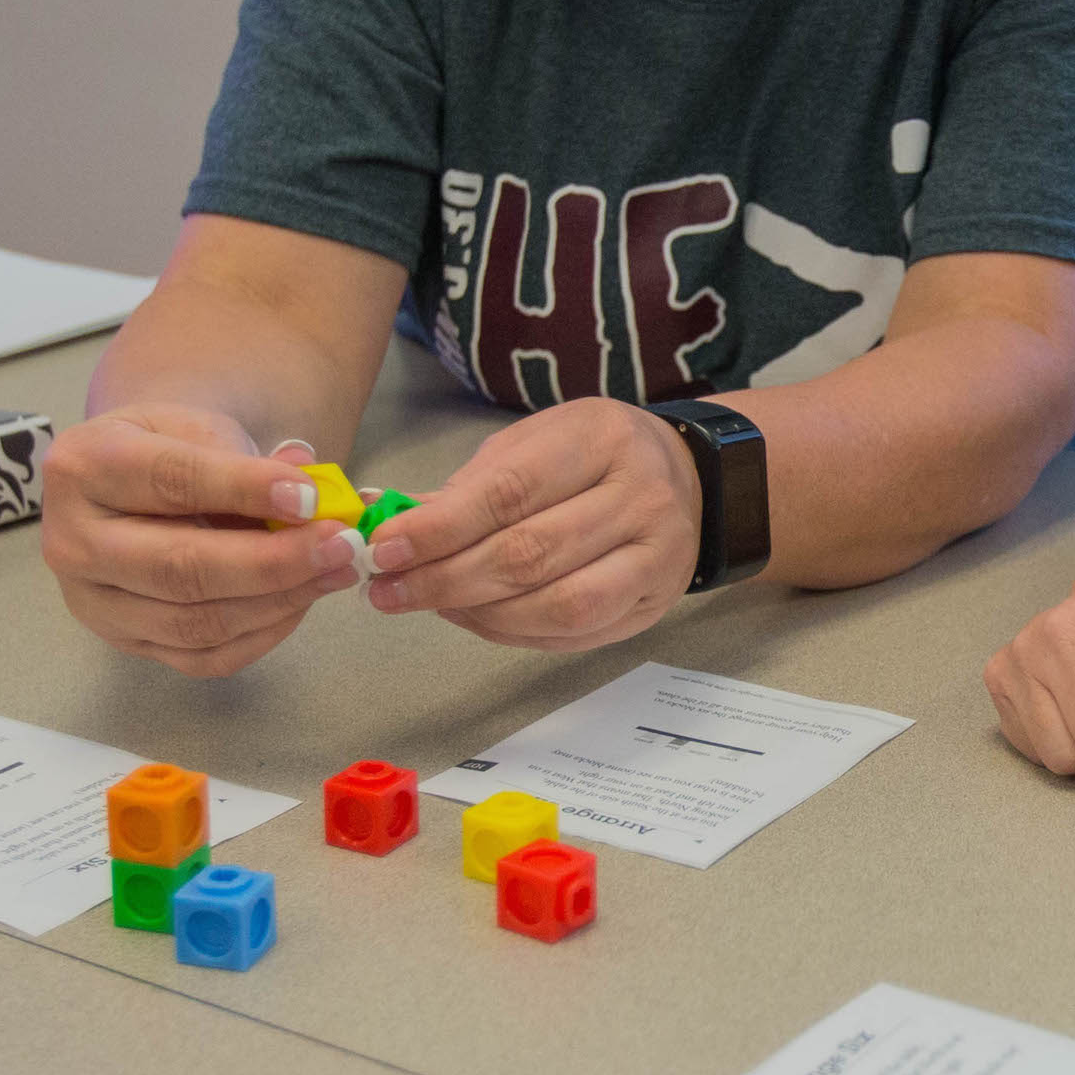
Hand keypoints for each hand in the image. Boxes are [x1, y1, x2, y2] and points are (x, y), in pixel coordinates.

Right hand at [41, 401, 363, 676]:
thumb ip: (248, 455)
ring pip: (194, 622)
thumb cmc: (168, 450)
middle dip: (272, 562)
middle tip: (340, 545)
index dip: (244, 490)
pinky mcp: (124, 643)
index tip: (311, 496)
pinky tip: (301, 602)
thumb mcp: (198, 428)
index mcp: (84, 466)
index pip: (170, 481)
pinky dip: (262, 633)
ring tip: (336, 571)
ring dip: (278, 601)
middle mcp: (72, 541)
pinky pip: (202, 657)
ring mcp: (93, 602)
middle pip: (179, 567)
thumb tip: (309, 477)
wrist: (130, 487)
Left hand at [362, 397, 701, 651]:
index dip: (441, 528)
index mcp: (602, 440)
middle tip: (388, 590)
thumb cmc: (593, 456)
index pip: (510, 492)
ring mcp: (658, 556)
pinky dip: (514, 633)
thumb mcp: (535, 444)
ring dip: (478, 614)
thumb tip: (390, 519)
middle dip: (446, 579)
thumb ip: (470, 485)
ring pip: (557, 605)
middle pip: (530, 555)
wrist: (688, 479)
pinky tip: (476, 617)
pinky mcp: (657, 603)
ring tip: (429, 603)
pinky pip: (575, 634)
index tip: (385, 548)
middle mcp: (641, 497)